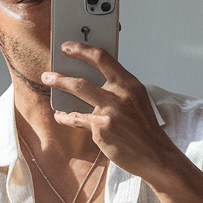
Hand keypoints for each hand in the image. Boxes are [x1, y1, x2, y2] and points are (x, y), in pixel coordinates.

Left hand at [41, 42, 180, 180]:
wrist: (154, 155)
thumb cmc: (144, 129)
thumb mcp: (136, 101)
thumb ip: (117, 90)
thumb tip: (90, 82)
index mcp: (130, 84)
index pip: (103, 58)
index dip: (82, 50)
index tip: (68, 47)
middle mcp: (120, 95)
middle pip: (83, 79)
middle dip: (61, 75)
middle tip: (48, 72)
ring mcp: (109, 112)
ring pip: (77, 93)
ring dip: (59, 86)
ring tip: (48, 82)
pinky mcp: (101, 129)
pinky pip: (77, 119)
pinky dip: (67, 117)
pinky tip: (61, 116)